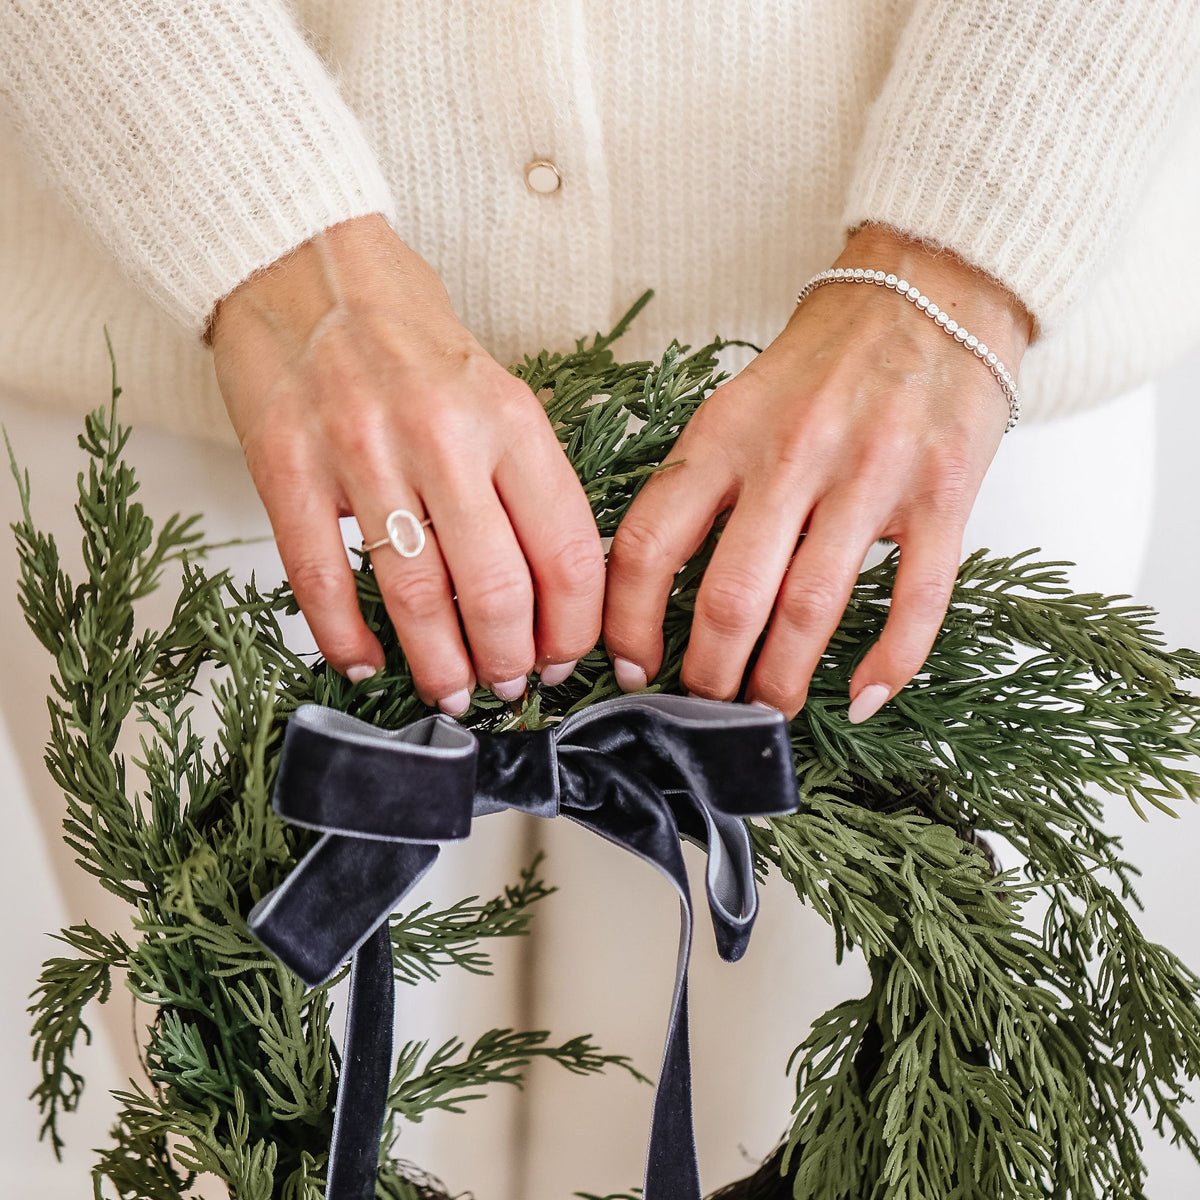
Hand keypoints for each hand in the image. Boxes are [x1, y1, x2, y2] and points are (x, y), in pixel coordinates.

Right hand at [210, 214, 603, 712]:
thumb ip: (524, 478)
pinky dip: (345, 638)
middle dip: (508, 660)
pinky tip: (364, 665)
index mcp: (509, 418)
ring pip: (413, 596)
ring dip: (437, 665)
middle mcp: (443, 436)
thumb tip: (550, 589)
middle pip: (495, 588)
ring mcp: (360, 452)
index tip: (563, 658)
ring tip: (449, 695)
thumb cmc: (409, 333)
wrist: (302, 262)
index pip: (565, 551)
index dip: (572, 626)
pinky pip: (320, 578)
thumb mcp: (496, 388)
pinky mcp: (286, 466)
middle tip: (506, 686)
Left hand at [601, 223, 1034, 720]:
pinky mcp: (941, 494)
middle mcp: (790, 458)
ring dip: (782, 679)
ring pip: (811, 609)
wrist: (928, 293)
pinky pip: (916, 597)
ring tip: (767, 713)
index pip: (650, 545)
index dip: (628, 622)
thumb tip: (646, 584)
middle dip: (709, 674)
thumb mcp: (733, 407)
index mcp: (724, 438)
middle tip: (706, 707)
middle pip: (730, 597)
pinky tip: (863, 699)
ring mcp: (870, 477)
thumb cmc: (820, 364)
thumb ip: (696, 486)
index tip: (632, 668)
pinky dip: (889, 661)